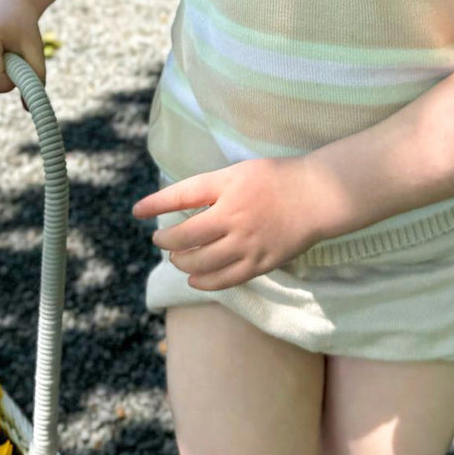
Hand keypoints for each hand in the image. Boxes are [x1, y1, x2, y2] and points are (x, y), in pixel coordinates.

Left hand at [133, 156, 332, 289]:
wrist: (317, 196)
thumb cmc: (276, 179)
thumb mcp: (239, 172)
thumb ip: (211, 189)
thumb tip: (181, 207)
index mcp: (227, 186)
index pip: (181, 195)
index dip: (155, 203)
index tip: (136, 211)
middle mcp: (233, 216)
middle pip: (185, 236)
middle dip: (166, 241)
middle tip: (161, 240)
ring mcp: (247, 242)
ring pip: (201, 261)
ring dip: (182, 262)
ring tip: (177, 259)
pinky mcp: (260, 263)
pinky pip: (225, 279)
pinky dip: (204, 282)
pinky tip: (195, 279)